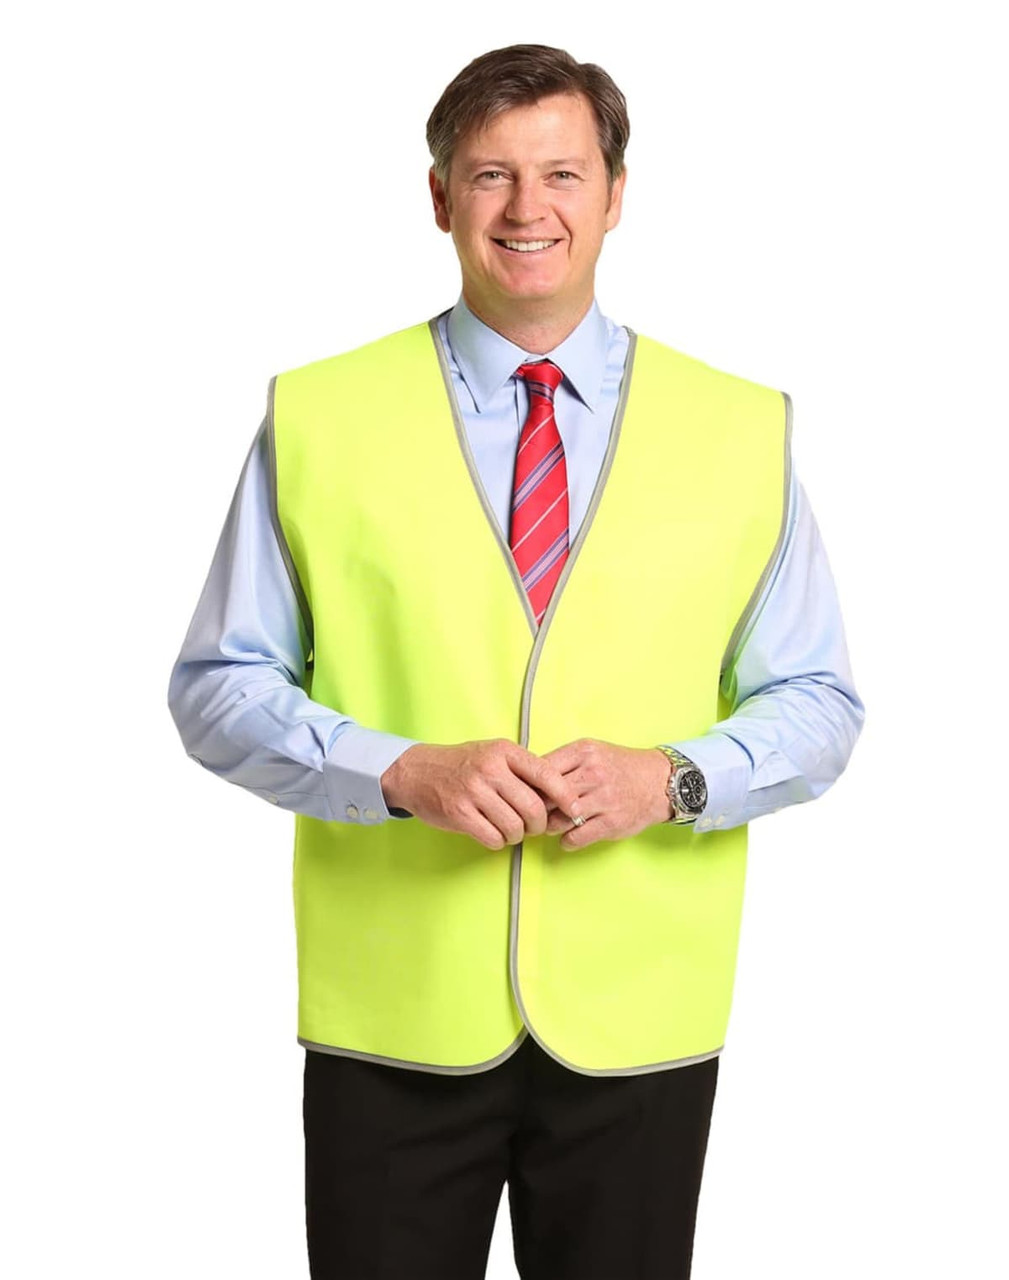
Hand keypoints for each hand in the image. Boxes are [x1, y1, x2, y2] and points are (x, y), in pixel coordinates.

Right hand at [380, 740, 582, 850]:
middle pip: (533, 807)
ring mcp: (473, 791)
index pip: (546, 774)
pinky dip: (498, 841)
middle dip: (539, 824)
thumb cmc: (462, 764)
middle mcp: (490, 769)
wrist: (417, 771)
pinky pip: (493, 838)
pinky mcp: (459, 813)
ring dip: (517, 835)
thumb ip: (521, 769)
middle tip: (534, 827)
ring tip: (511, 830)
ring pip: (515, 826)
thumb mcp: (493, 753)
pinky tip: (493, 833)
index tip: (576, 810)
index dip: (566, 796)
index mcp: (504, 752)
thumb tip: (558, 795)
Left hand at [540, 738, 670, 849]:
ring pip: (557, 819)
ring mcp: (603, 799)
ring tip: (553, 825)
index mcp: (583, 752)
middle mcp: (593, 774)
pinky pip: (575, 837)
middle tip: (535, 814)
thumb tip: (527, 779)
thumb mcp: (591, 752)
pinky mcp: (611, 822)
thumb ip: (562, 762)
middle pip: (546, 796)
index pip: (541, 770)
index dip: (529, 785)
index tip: (526, 794)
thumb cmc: (619, 767)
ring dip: (550, 827)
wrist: (658, 781)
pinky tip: (568, 837)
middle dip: (537, 808)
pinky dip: (566, 841)